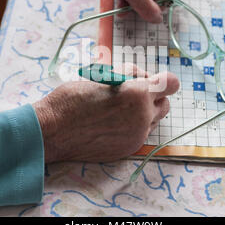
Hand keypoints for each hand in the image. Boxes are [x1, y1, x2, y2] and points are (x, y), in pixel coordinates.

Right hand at [33, 65, 179, 162]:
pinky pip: (141, 134)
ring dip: (144, 112)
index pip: (171, 83)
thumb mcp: (103, 75)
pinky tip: (113, 123)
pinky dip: (133, 127)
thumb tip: (145, 76)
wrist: (53, 130)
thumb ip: (129, 74)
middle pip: (165, 103)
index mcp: (137, 93)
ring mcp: (137, 136)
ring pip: (154, 120)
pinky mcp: (129, 149)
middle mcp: (143, 116)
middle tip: (129, 93)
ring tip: (119, 109)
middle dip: (152, 96)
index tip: (146, 80)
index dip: (160, 79)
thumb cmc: (73, 97)